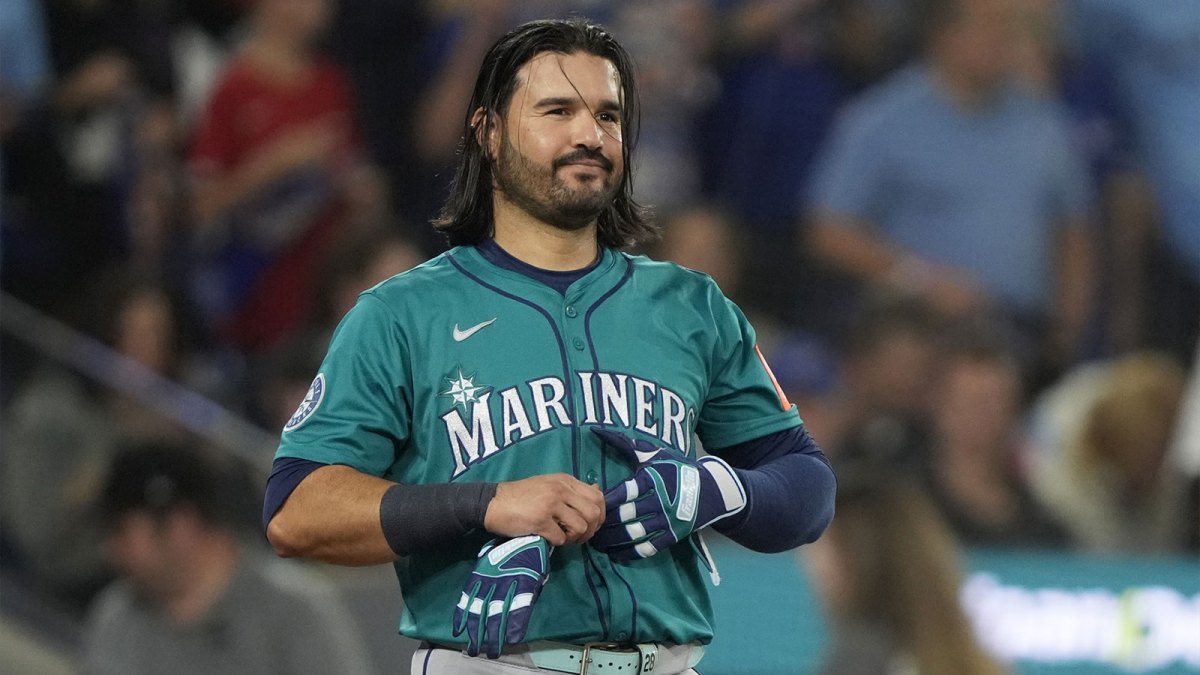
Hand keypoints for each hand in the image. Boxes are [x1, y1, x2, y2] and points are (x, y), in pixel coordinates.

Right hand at [453, 535, 551, 657]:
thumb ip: (532, 589)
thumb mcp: (539, 570)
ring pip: (480, 610)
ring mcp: (488, 580)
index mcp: (523, 581)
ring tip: (474, 648)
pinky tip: (459, 629)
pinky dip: (462, 614)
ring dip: (477, 631)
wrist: (519, 531)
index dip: (515, 625)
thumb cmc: (532, 552)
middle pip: (496, 615)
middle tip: (490, 653)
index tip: (513, 639)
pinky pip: (468, 597)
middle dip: (493, 636)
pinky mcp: (479, 576)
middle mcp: (504, 582)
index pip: (518, 608)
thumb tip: (525, 606)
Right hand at [483, 474, 603, 545]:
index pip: (597, 497)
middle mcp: (561, 489)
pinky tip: (548, 538)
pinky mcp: (540, 520)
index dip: (600, 515)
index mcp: (565, 480)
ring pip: (580, 527)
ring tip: (563, 537)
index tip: (590, 524)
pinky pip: (561, 538)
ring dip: (574, 538)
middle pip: (594, 513)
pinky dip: (557, 542)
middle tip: (578, 536)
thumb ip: (572, 490)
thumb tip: (597, 491)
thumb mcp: (550, 485)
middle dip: (590, 530)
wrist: (493, 502)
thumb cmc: (522, 496)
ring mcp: (551, 504)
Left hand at [590, 428, 746, 559]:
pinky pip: (648, 548)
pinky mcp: (673, 536)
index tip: (593, 503)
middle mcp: (660, 501)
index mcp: (654, 480)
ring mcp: (667, 521)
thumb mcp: (655, 454)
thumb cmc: (678, 469)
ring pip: (634, 534)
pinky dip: (630, 552)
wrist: (712, 491)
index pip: (625, 492)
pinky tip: (616, 553)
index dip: (607, 500)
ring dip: (613, 540)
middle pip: (626, 516)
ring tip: (597, 542)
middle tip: (589, 526)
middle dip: (605, 523)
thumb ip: (627, 445)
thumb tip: (599, 431)